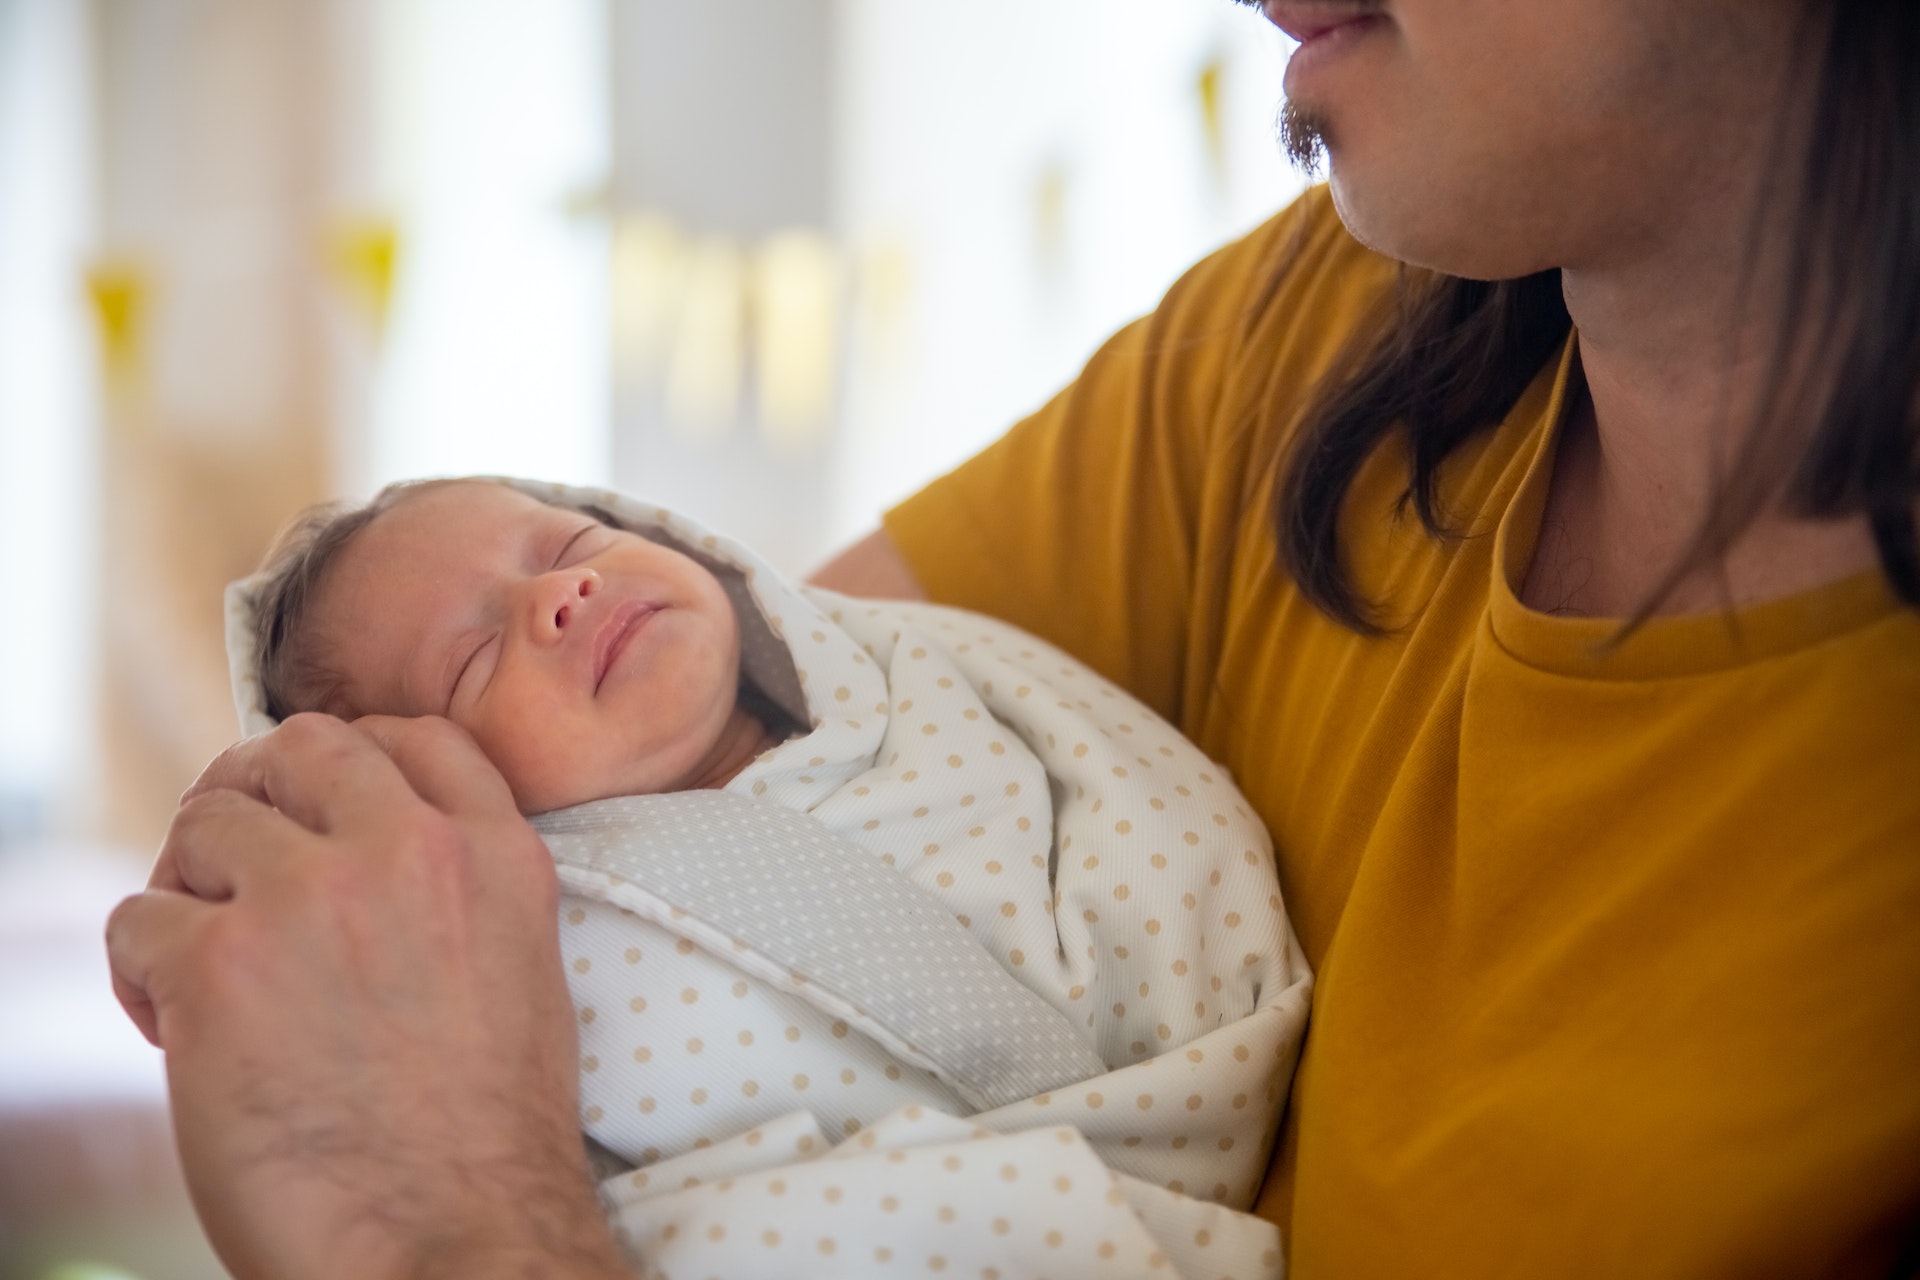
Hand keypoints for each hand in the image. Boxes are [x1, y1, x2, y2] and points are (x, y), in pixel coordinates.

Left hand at [106, 713, 629, 1279]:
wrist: (456, 1236)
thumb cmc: (488, 1137)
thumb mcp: (522, 973)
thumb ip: (458, 893)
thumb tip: (359, 858)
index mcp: (496, 857)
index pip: (418, 737)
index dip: (355, 757)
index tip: (320, 803)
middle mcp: (408, 854)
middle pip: (302, 747)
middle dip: (258, 792)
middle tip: (235, 864)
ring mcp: (311, 899)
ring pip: (205, 821)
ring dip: (192, 885)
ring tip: (207, 966)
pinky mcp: (220, 966)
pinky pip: (137, 918)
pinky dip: (141, 971)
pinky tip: (174, 1028)